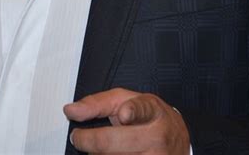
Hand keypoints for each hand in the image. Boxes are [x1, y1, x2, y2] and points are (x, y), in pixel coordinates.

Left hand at [63, 88, 189, 153]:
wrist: (176, 138)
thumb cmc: (148, 117)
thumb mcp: (127, 100)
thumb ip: (98, 103)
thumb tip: (71, 110)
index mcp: (151, 111)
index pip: (141, 110)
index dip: (131, 112)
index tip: (124, 115)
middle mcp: (156, 137)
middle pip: (113, 143)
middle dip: (88, 140)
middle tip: (78, 137)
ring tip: (100, 148)